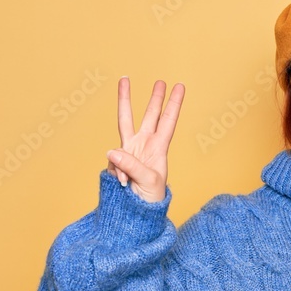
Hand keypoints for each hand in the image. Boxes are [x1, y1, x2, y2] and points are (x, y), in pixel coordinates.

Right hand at [105, 77, 184, 202]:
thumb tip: (111, 151)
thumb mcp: (147, 182)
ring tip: (124, 79)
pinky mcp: (116, 159)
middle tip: (161, 81)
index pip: (168, 122)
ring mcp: (130, 150)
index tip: (179, 86)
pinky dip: (117, 172)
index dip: (174, 104)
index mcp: (159, 148)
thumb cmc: (150, 198)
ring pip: (125, 120)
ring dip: (126, 100)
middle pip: (149, 116)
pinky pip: (112, 160)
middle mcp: (145, 144)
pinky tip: (125, 184)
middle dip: (155, 98)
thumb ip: (131, 165)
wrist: (136, 211)